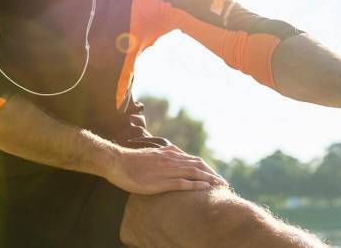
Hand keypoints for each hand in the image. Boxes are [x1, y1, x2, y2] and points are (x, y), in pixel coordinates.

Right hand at [104, 143, 228, 194]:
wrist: (117, 161)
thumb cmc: (132, 161)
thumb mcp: (152, 154)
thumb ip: (164, 154)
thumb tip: (173, 153)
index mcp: (170, 154)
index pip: (194, 160)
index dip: (207, 168)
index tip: (216, 176)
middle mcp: (172, 159)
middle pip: (199, 166)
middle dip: (213, 174)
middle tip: (224, 183)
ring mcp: (167, 170)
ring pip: (194, 173)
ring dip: (210, 179)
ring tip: (221, 186)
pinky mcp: (161, 181)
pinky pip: (183, 182)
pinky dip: (196, 185)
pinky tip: (206, 188)